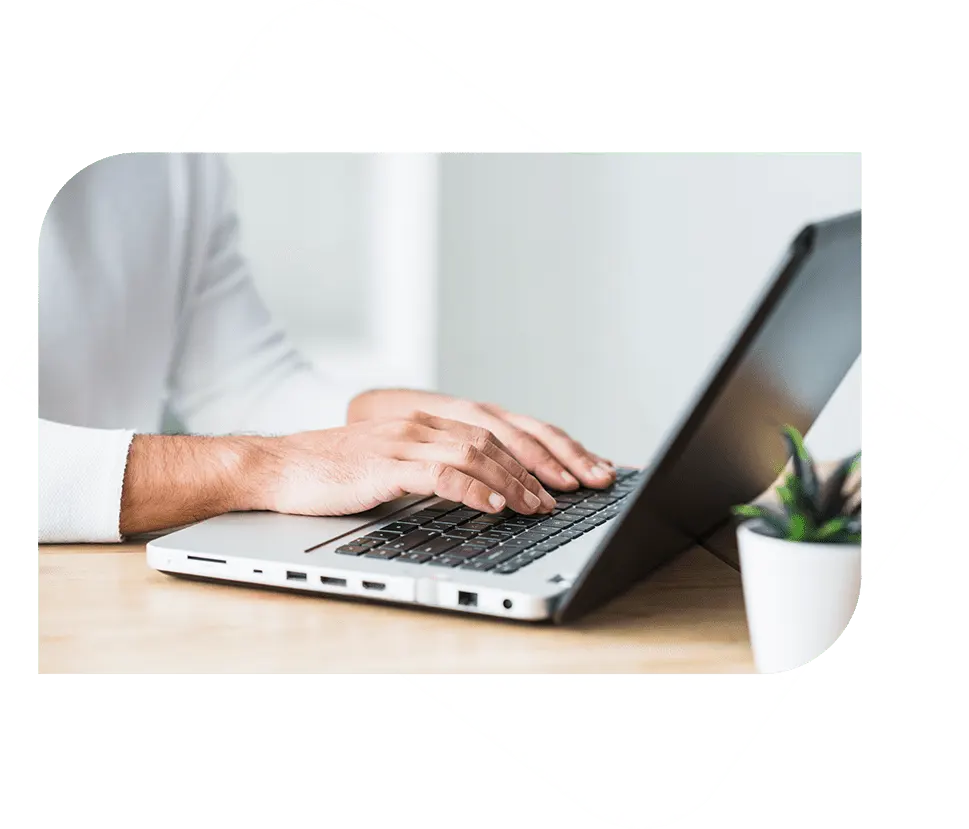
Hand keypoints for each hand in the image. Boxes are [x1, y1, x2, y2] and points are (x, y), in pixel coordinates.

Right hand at [348, 389, 615, 490]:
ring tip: (539, 506)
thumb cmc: (339, 472)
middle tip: (570, 493)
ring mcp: (405, 440)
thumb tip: (482, 491)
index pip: (500, 430)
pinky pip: (441, 473)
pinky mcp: (386, 464)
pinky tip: (494, 507)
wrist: (281, 466)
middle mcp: (424, 423)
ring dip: (513, 482)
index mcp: (431, 421)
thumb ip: (436, 467)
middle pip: (499, 437)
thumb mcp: (396, 464)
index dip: (541, 449)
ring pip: (477, 454)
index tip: (573, 471)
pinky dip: (474, 490)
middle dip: (540, 465)